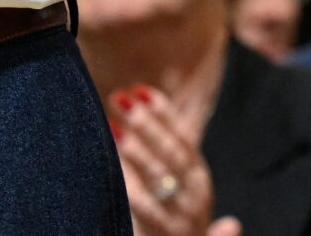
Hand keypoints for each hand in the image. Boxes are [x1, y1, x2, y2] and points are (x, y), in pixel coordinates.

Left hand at [112, 84, 240, 235]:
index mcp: (198, 178)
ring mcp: (179, 215)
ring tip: (113, 126)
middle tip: (120, 97)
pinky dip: (128, 184)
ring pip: (158, 176)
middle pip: (170, 152)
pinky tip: (112, 165)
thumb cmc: (173, 223)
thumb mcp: (178, 188)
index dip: (162, 112)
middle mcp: (193, 194)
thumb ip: (165, 151)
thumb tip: (144, 99)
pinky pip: (144, 205)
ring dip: (136, 150)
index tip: (139, 89)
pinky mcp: (161, 232)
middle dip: (146, 123)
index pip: (183, 137)